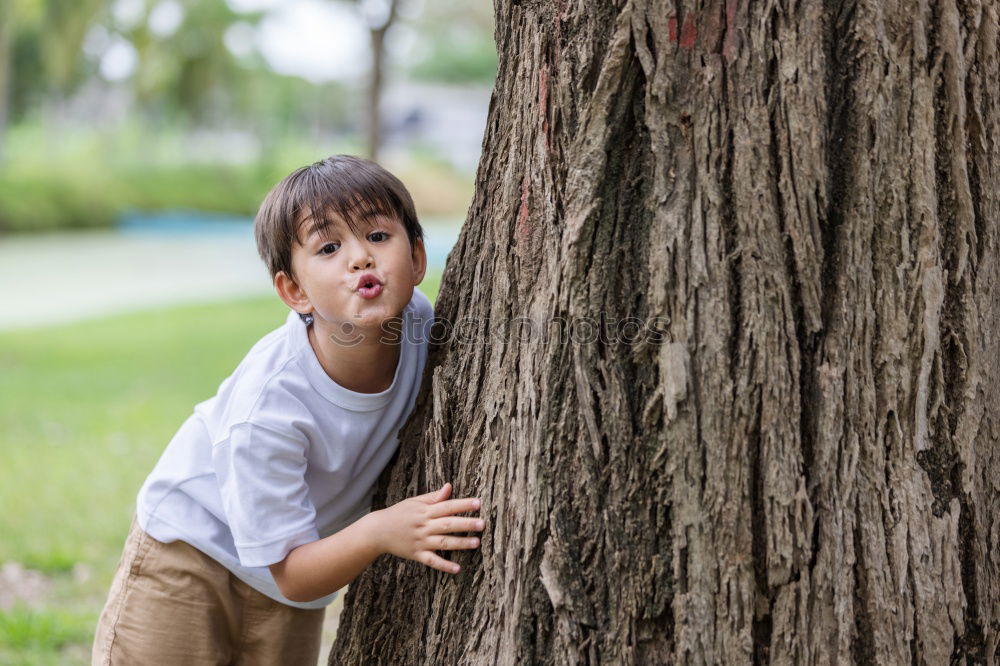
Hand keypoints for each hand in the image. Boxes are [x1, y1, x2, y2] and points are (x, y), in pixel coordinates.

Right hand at [365, 482, 483, 573]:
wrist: (377, 531)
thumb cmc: (399, 514)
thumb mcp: (415, 502)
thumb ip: (433, 497)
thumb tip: (450, 487)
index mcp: (425, 511)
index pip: (447, 506)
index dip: (462, 504)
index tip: (478, 503)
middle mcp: (424, 526)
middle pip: (448, 524)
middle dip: (466, 524)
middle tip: (482, 524)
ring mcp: (420, 541)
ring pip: (443, 543)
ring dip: (460, 543)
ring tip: (476, 542)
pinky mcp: (416, 555)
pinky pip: (432, 561)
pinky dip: (444, 566)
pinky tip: (457, 569)